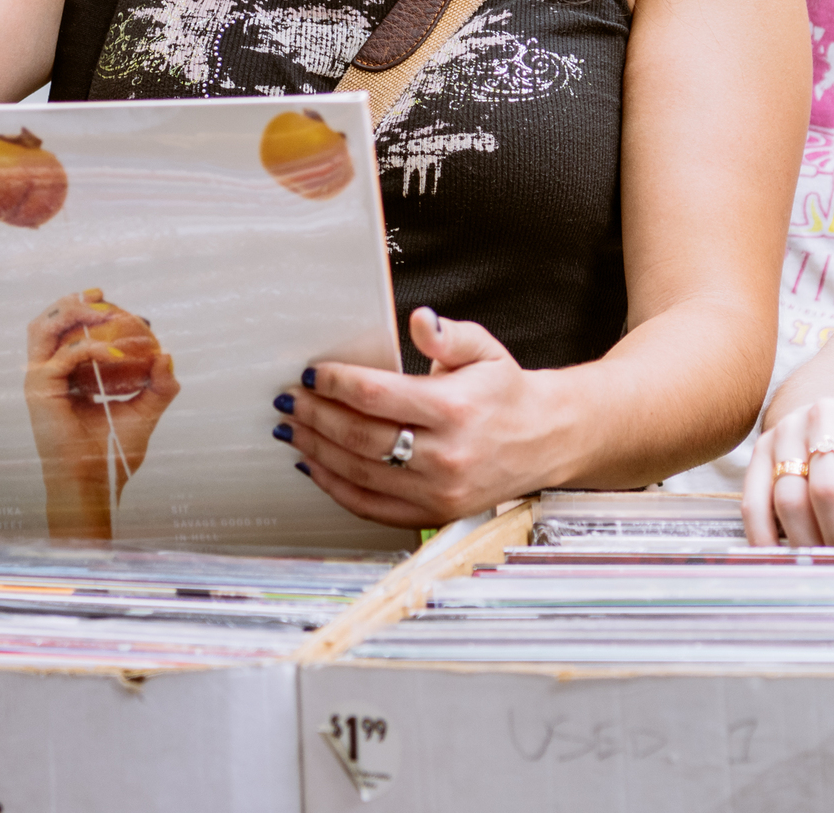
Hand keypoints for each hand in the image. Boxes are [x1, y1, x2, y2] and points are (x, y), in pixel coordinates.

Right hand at [26, 291, 178, 539]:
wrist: (95, 480)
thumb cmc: (113, 451)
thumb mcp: (145, 412)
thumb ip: (160, 386)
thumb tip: (168, 354)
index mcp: (68, 377)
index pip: (70, 333)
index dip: (90, 314)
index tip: (119, 306)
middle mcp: (49, 375)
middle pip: (48, 323)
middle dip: (73, 301)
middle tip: (102, 296)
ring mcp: (41, 381)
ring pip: (41, 329)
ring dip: (71, 312)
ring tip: (101, 311)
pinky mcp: (39, 391)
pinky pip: (64, 356)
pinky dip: (90, 348)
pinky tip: (114, 353)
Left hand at [275, 308, 560, 527]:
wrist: (543, 441)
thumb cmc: (505, 392)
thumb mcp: (485, 350)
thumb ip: (449, 335)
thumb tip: (420, 320)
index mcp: (456, 407)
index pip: (377, 396)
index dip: (336, 383)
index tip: (311, 373)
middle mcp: (446, 454)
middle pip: (360, 436)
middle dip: (316, 415)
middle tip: (290, 400)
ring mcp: (438, 490)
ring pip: (358, 472)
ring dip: (316, 449)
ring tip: (293, 429)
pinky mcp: (432, 513)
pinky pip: (370, 505)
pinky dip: (335, 486)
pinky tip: (315, 465)